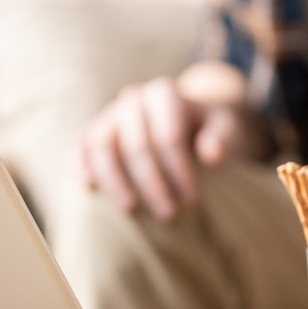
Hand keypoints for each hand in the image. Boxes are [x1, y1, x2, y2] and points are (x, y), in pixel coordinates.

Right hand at [75, 76, 262, 220]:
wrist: (187, 121)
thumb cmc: (208, 128)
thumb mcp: (225, 127)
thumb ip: (221, 138)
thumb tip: (212, 155)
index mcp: (165, 94)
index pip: (168, 137)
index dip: (180, 171)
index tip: (192, 200)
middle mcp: (133, 99)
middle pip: (137, 145)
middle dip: (152, 183)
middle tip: (168, 214)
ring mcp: (110, 114)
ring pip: (103, 147)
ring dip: (115, 181)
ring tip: (131, 210)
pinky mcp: (94, 130)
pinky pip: (82, 146)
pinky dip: (82, 166)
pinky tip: (89, 189)